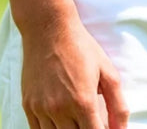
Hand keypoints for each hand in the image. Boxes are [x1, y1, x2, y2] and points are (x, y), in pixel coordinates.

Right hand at [19, 12, 128, 128]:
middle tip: (90, 120)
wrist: (48, 27)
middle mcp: (60, 109)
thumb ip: (118, 106)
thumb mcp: (107, 71)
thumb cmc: (81, 47)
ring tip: (76, 119)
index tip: (103, 127)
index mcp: (83, 101)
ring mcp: (41, 108)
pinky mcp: (28, 105)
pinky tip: (60, 122)